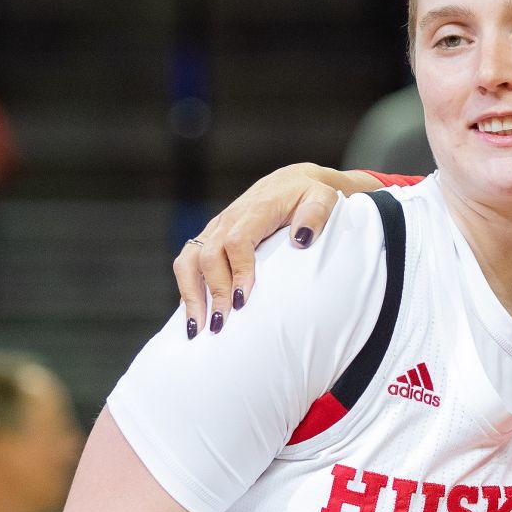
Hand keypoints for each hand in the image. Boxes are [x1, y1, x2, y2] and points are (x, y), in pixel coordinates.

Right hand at [172, 162, 345, 336]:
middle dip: (213, 292)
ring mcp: (216, 228)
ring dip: (190, 295)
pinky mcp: (210, 238)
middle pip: (208, 255)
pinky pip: (188, 263)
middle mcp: (229, 218)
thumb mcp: (323, 199)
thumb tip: (301, 239)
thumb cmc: (310, 195)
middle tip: (221, 325)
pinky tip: (194, 316)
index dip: (237, 271)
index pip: (237, 240)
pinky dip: (187, 290)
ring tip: (198, 329)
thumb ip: (315, 215)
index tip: (242, 300)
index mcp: (256, 210)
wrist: (294, 182)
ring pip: (189, 260)